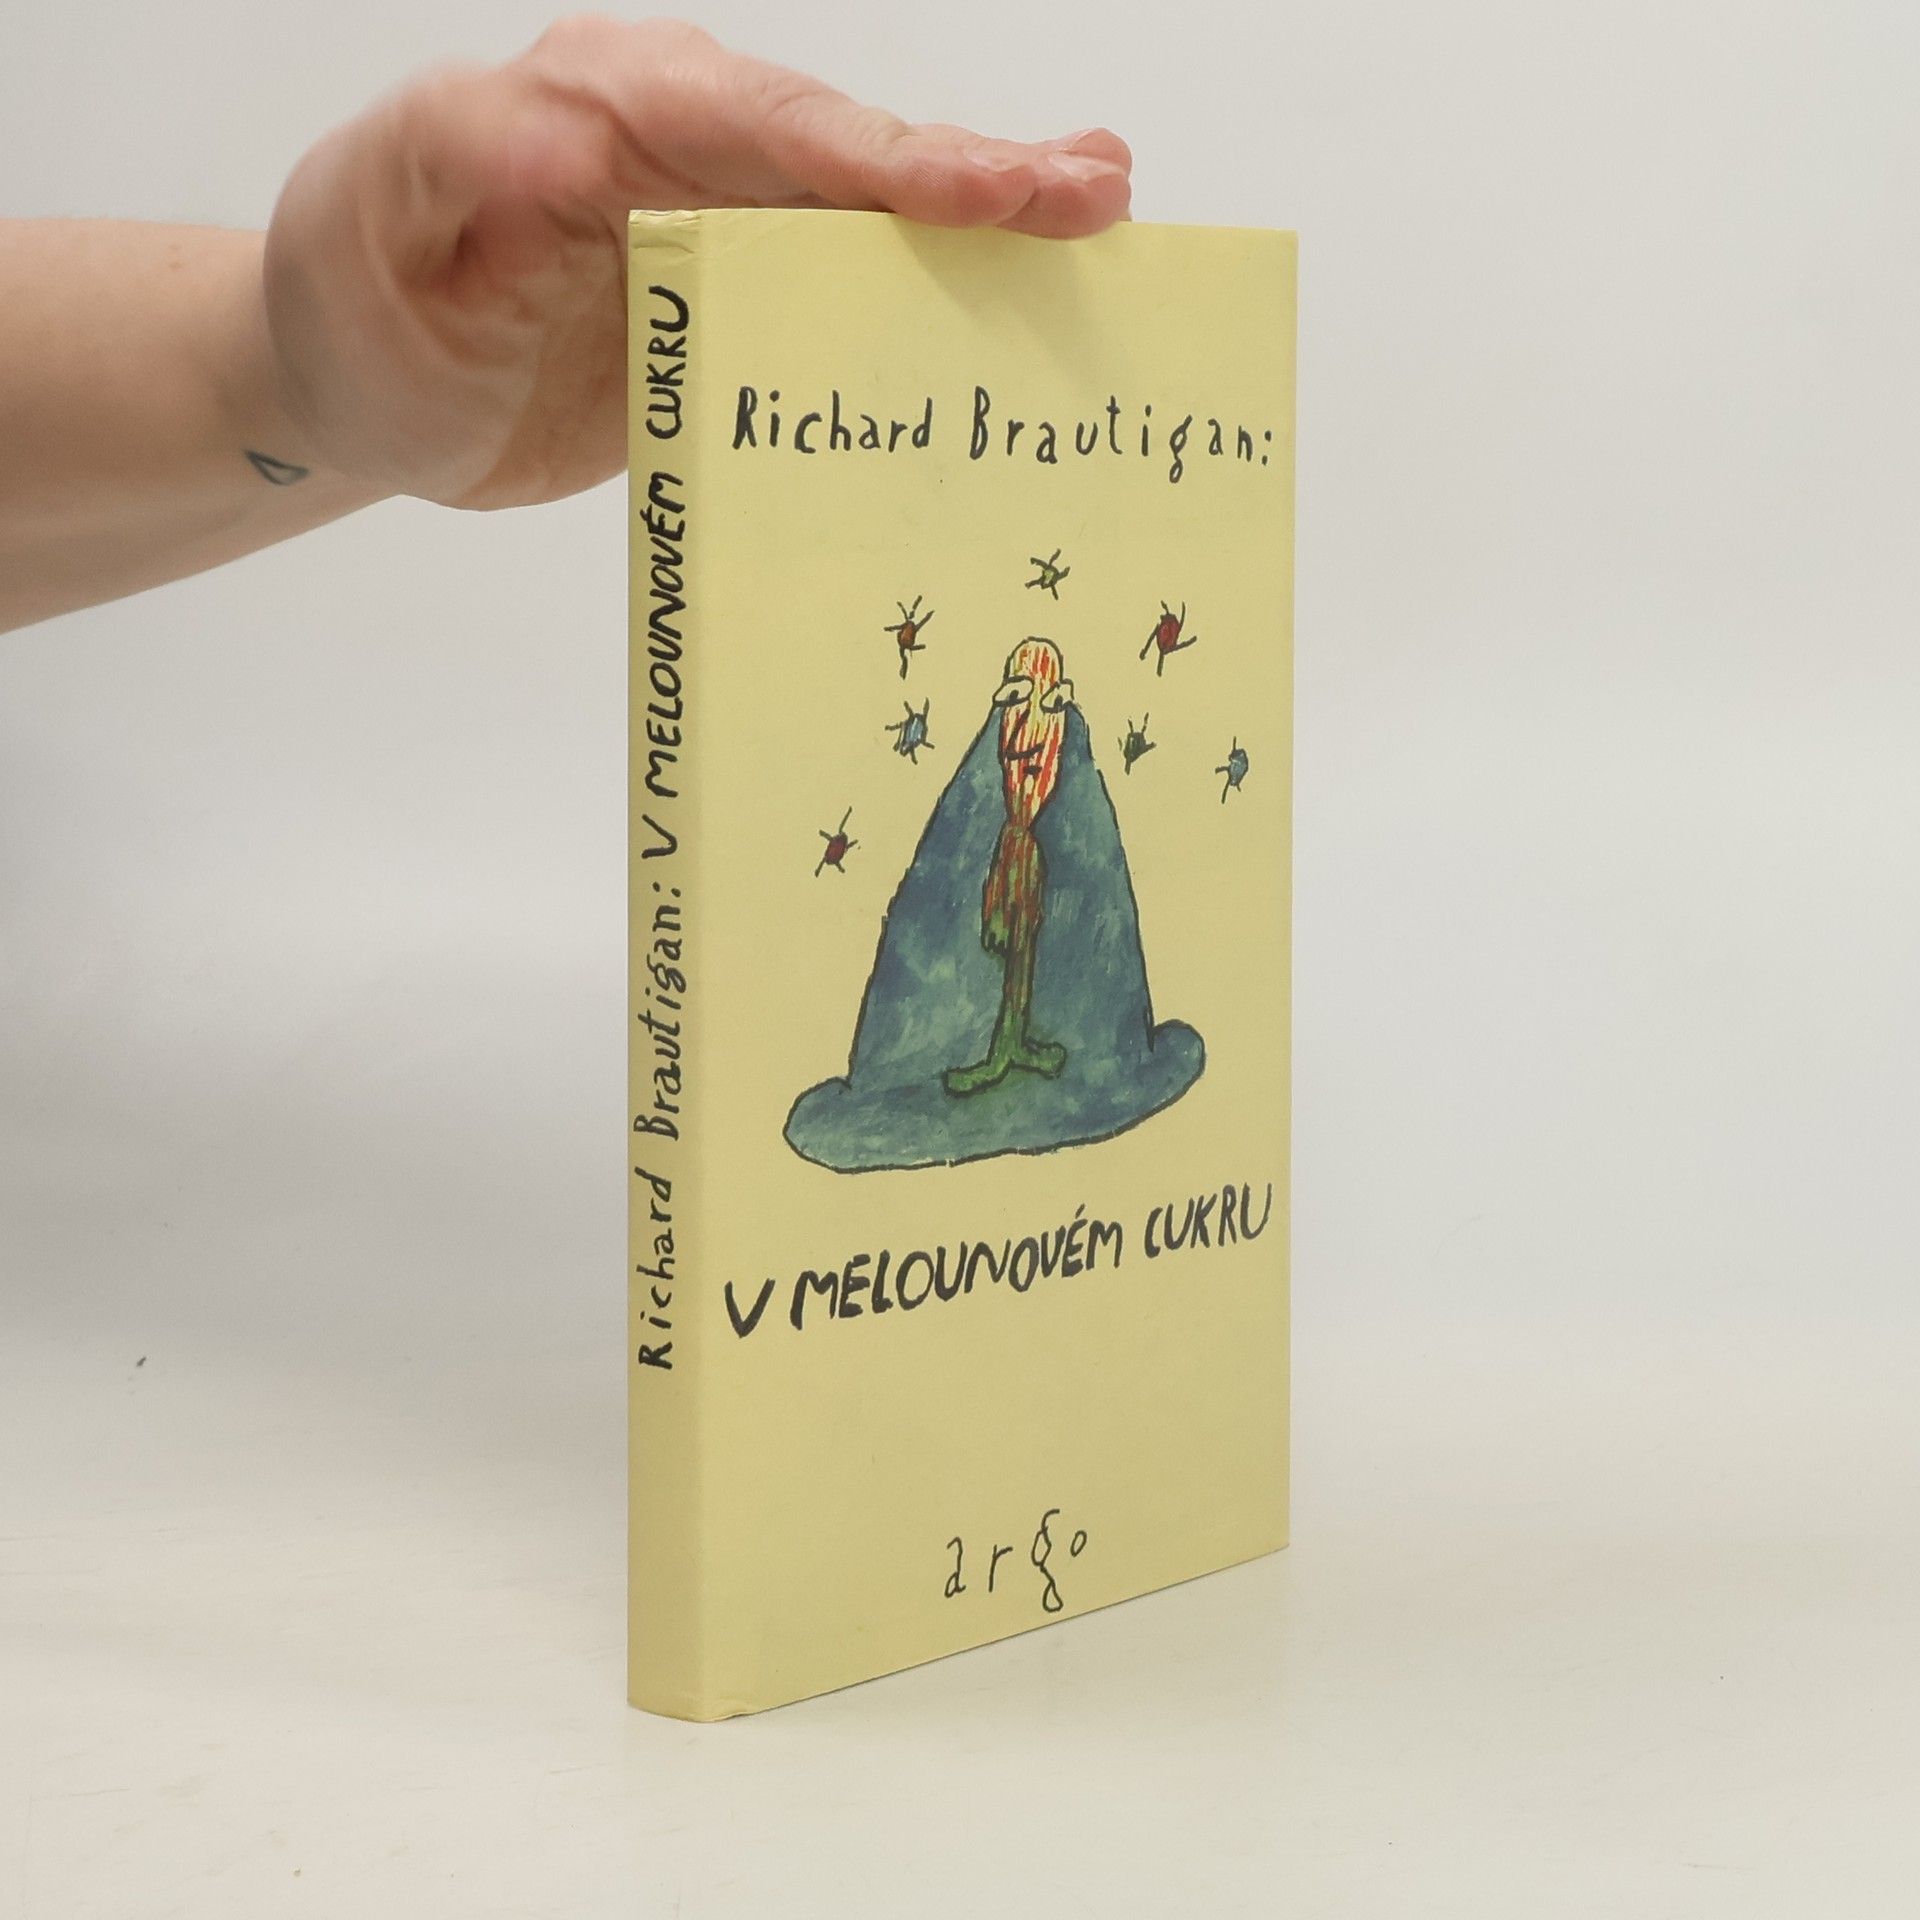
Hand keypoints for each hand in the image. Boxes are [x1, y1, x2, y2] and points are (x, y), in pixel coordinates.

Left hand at [263, 17, 1132, 509]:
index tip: (990, 197)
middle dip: (976, 179)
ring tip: (1102, 223)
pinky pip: (844, 299)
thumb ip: (456, 166)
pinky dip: (935, 300)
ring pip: (866, 220)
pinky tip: (1015, 307)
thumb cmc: (359, 305)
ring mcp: (720, 232)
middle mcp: (682, 152)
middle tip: (1100, 196)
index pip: (761, 127)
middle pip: (846, 159)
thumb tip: (562, 141)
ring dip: (985, 224)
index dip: (883, 164)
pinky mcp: (736, 309)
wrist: (365, 389)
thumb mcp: (374, 226)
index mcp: (603, 110)